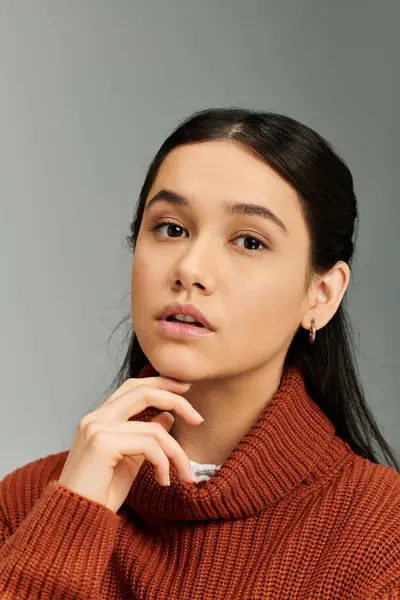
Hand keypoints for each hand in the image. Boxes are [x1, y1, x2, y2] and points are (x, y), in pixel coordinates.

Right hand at [58, 375, 202, 512]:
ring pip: (153, 429)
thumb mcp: (130, 460)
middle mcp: (95, 418)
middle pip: (142, 392)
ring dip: (176, 452)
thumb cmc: (101, 494)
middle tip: (198, 419)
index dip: (161, 383)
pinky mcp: (102, 443)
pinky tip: (163, 482)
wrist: (77, 521)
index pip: (133, 387)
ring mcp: (96, 428)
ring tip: (185, 474)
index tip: (186, 390)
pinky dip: (164, 464)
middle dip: (176, 400)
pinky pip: (149, 446)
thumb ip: (145, 436)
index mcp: (99, 418)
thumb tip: (168, 416)